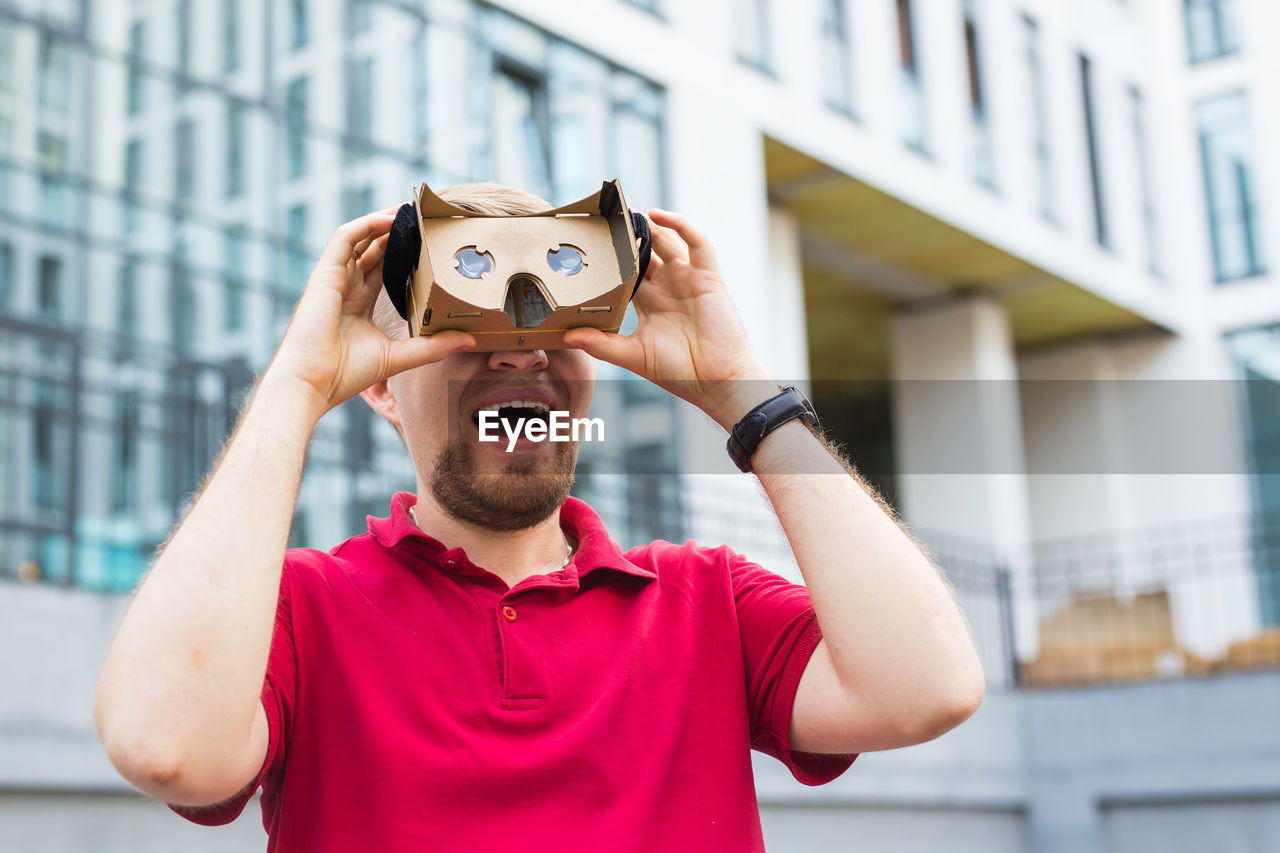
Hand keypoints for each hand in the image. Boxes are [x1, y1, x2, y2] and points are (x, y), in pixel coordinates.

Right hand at [266, 209, 474, 417]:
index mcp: (359, 304)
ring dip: (384, 221)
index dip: (404, 254)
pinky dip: (367, 224)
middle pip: (374, 249)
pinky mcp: (325, 273)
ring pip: (361, 238)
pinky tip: (391, 219)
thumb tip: (469, 340)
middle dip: (398, 232)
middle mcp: (346, 287)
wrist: (312, 383)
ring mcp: (335, 278)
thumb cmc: (346, 374)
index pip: (384, 269)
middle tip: (426, 219)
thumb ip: (433, 346)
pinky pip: (346, 238)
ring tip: (412, 210)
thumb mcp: (400, 356)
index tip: (429, 243)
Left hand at [561, 209, 770, 429]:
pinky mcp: (707, 276)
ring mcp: (688, 278)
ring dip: (649, 225)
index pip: (626, 272)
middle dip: (627, 235)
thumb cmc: (678, 371)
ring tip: (626, 211)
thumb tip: (566, 336)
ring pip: (666, 241)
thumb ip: (601, 344)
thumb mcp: (632, 354)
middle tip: (605, 217)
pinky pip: (696, 242)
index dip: (610, 258)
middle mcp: (667, 286)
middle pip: (645, 251)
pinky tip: (658, 216)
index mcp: (649, 303)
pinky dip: (680, 224)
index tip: (587, 244)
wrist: (714, 380)